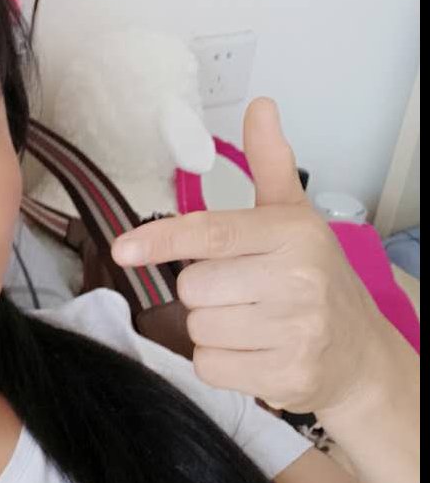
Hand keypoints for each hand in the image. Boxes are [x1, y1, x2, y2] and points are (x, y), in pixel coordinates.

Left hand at [111, 97, 390, 415]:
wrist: (359, 353)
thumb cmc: (317, 280)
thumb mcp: (295, 218)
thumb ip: (271, 163)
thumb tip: (259, 107)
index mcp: (291, 235)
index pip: (212, 233)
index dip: (162, 239)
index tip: (124, 248)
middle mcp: (295, 280)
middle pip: (193, 286)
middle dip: (205, 291)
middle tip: (242, 292)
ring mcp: (293, 331)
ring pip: (198, 328)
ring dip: (211, 328)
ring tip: (251, 323)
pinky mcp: (284, 375)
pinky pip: (209, 365)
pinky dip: (220, 362)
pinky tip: (251, 351)